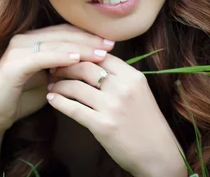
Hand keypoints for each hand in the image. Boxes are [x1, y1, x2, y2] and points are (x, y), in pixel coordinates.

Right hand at [0, 23, 115, 136]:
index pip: (67, 32)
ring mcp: (17, 50)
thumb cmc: (22, 98)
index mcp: (33, 40)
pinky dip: (59, 57)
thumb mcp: (49, 80)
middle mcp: (24, 39)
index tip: (111, 42)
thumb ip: (66, 69)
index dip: (89, 35)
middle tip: (111, 44)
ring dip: (80, 47)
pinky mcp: (12, 65)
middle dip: (90, 39)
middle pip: (64, 34)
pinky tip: (76, 59)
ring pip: (55, 44)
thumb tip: (95, 64)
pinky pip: (41, 57)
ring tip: (100, 53)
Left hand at [47, 54, 186, 176]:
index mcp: (134, 77)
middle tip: (54, 69)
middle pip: (86, 67)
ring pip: (76, 87)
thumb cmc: (147, 124)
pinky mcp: (102, 125)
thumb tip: (96, 66)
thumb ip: (121, 79)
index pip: (102, 56)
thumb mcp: (140, 93)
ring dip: (59, 84)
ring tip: (52, 85)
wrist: (158, 154)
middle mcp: (123, 88)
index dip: (82, 54)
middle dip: (66, 66)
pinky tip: (52, 100)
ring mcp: (112, 106)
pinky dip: (59, 102)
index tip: (69, 57)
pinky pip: (74, 109)